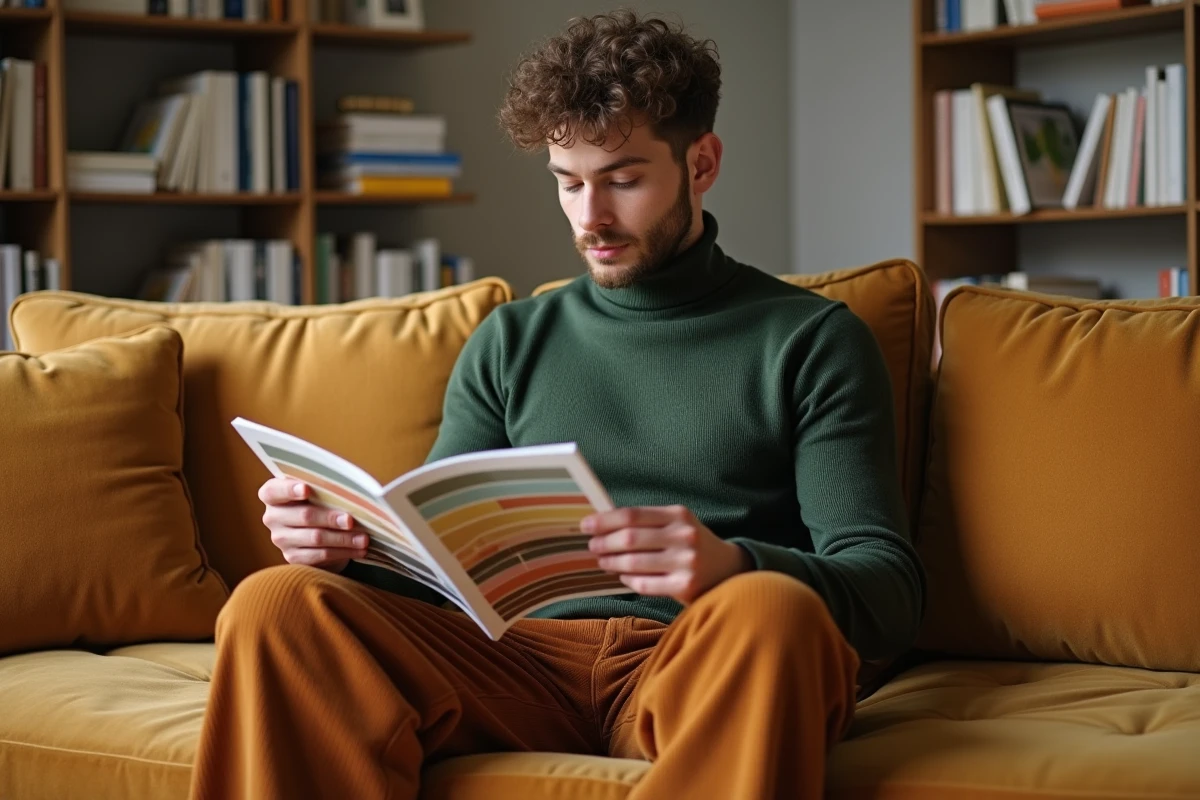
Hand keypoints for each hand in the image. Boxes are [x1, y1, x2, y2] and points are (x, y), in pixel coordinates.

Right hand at [258, 478, 368, 572]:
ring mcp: (281, 539)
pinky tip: (359, 550)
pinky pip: (320, 555)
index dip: (289, 489)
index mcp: (273, 494)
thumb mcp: (320, 490)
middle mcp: (272, 517)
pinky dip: (343, 552)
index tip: (307, 490)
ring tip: (363, 538)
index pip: (273, 491)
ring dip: (343, 538)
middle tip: (350, 520)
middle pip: (303, 516)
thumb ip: (327, 486)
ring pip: (315, 538)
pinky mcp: (293, 557)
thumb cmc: (321, 500)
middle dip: (330, 518)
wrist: (319, 529)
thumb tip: (355, 487)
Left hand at [583, 505, 752, 603]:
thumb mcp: (677, 524)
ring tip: (602, 561)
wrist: (729, 569)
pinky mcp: (686, 586)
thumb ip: (647, 522)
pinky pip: (644, 584)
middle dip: (604, 542)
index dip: (604, 520)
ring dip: (611, 562)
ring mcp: (686, 562)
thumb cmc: (692, 544)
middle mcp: (684, 536)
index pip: (632, 515)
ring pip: (633, 562)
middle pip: (630, 538)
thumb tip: (602, 523)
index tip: (586, 525)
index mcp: (679, 515)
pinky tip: (622, 575)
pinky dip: (628, 579)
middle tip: (592, 546)